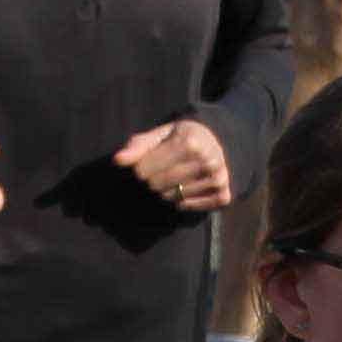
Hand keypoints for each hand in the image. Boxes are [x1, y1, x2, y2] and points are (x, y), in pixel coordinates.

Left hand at [109, 115, 233, 212]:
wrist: (219, 140)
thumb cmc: (182, 137)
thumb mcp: (161, 134)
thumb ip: (138, 146)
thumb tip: (118, 160)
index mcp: (189, 142)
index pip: (144, 169)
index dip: (141, 167)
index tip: (149, 161)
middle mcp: (207, 161)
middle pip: (157, 185)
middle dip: (153, 179)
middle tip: (163, 169)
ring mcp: (218, 179)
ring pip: (172, 198)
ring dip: (167, 191)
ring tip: (176, 177)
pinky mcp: (223, 195)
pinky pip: (189, 207)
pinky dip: (182, 202)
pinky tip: (187, 188)